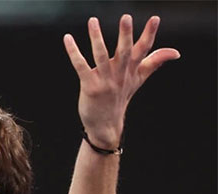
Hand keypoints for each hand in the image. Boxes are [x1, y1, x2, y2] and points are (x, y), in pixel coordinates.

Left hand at [64, 15, 179, 146]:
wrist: (106, 124)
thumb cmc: (120, 97)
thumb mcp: (138, 79)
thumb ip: (154, 62)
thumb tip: (176, 52)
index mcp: (131, 70)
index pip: (144, 50)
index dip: (149, 34)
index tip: (155, 18)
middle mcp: (120, 74)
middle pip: (124, 52)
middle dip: (125, 35)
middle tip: (126, 17)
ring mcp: (104, 81)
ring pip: (101, 56)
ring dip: (96, 38)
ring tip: (92, 20)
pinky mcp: (89, 86)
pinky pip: (81, 66)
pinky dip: (73, 52)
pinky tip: (68, 38)